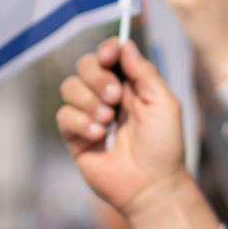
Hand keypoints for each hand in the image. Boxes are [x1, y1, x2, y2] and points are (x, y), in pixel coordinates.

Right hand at [58, 39, 187, 213]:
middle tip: (114, 97)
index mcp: (130, 85)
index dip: (106, 50)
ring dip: (88, 100)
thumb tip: (124, 44)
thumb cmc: (164, 145)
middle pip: (84, 65)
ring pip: (69, 87)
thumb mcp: (163, 102)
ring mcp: (89, 115)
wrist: (151, 185)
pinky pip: (64, 115)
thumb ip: (143, 71)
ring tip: (107, 121)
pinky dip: (81, 122)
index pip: (109, 56)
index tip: (109, 54)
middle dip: (96, 77)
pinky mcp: (75, 136)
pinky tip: (99, 136)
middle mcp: (107, 96)